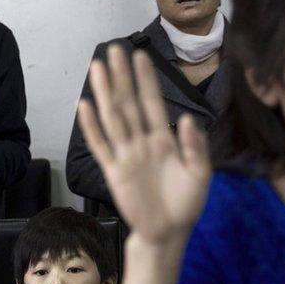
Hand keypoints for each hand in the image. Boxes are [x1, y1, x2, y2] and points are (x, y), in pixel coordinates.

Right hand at [76, 45, 210, 243]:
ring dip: (104, 93)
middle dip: (121, 76)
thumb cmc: (186, 204)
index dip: (147, 79)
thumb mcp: (200, 174)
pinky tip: (84, 107)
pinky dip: (92, 127)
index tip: (140, 56)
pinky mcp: (114, 172)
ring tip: (96, 68)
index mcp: (164, 140)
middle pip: (128, 103)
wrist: (169, 233)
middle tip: (114, 50)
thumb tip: (187, 119)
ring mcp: (126, 155)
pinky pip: (101, 145)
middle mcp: (142, 142)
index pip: (152, 102)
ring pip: (112, 117)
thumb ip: (194, 146)